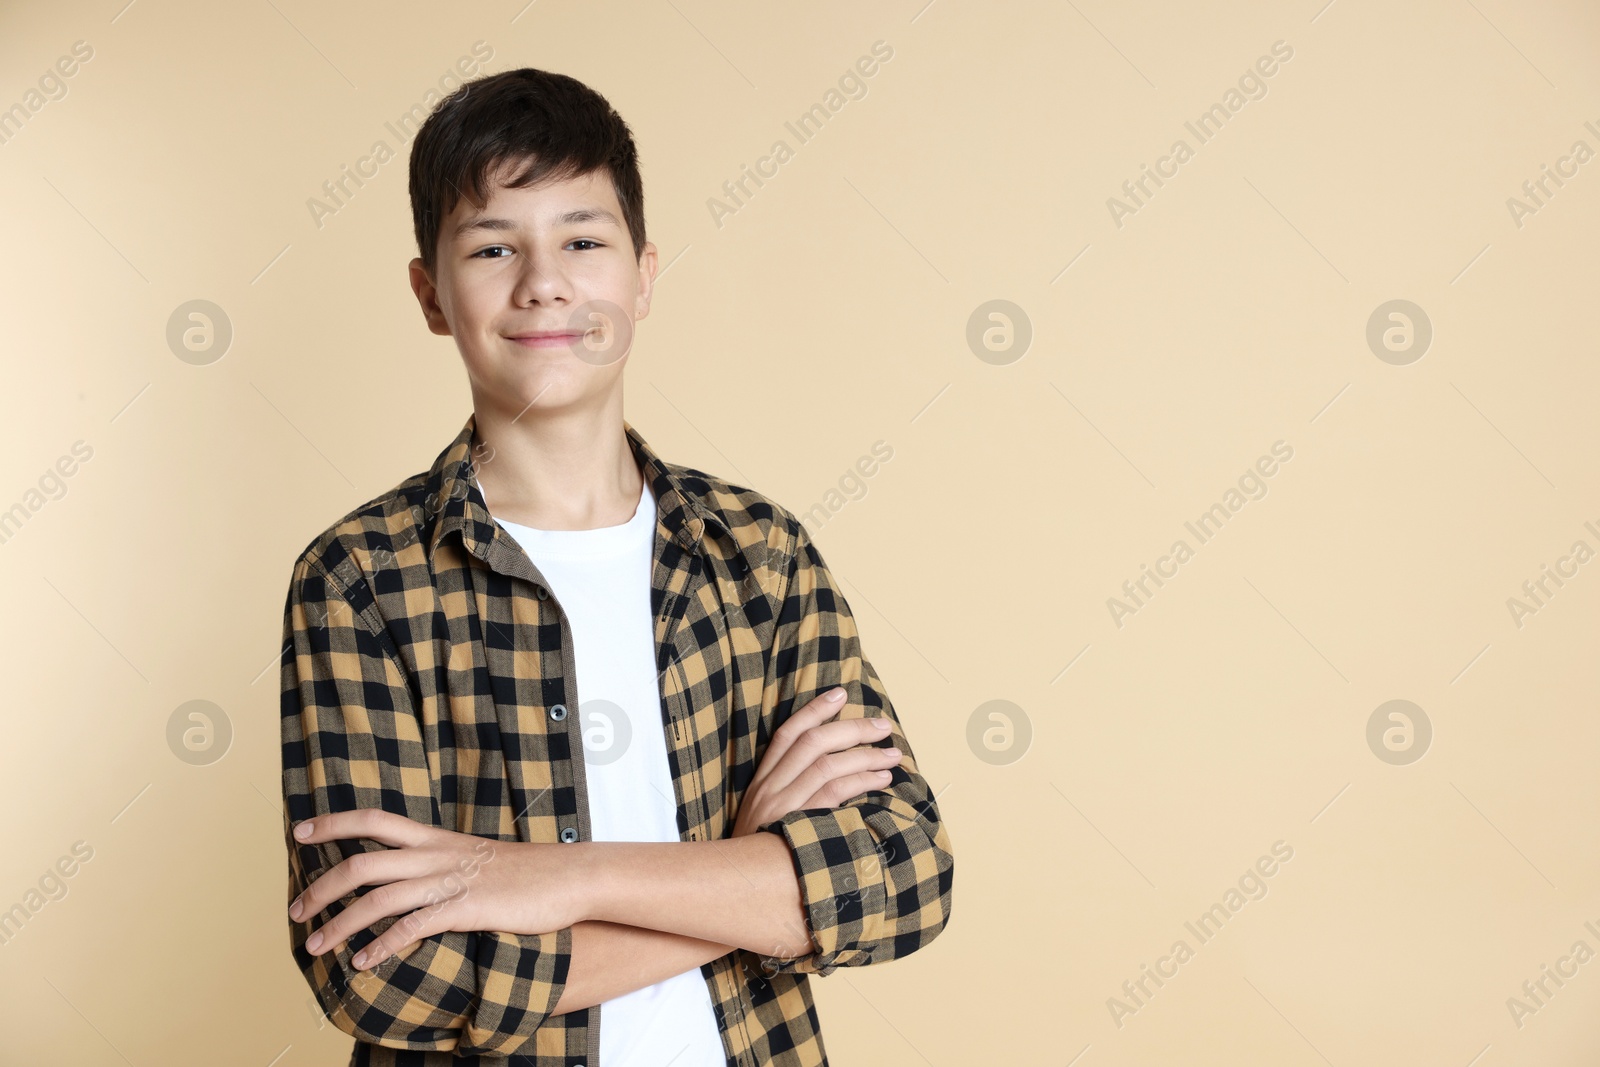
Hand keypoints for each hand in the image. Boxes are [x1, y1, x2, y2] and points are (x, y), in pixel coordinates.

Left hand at [288, 808, 580, 971]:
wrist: (570, 876)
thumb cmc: (528, 871)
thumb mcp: (477, 857)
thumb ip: (444, 862)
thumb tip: (417, 875)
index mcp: (436, 839)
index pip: (374, 820)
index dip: (334, 824)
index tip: (300, 833)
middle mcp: (436, 855)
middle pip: (362, 863)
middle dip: (322, 887)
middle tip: (296, 909)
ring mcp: (450, 881)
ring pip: (377, 899)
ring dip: (339, 924)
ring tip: (315, 945)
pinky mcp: (466, 909)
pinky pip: (413, 928)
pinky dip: (382, 946)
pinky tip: (363, 963)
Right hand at [731, 687, 901, 837]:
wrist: (739, 886)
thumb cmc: (762, 852)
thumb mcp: (767, 817)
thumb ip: (791, 792)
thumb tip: (835, 768)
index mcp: (762, 781)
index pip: (787, 734)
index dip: (814, 710)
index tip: (841, 694)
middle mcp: (769, 788)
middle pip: (813, 743)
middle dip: (852, 729)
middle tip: (883, 726)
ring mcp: (782, 806)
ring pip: (827, 766)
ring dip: (865, 755)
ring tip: (892, 756)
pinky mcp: (797, 825)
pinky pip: (833, 795)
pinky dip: (861, 782)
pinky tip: (881, 780)